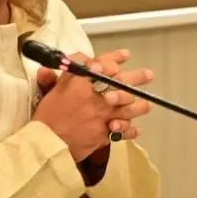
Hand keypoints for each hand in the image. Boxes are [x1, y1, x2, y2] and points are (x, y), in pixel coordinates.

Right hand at [32, 50, 154, 159]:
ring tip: (147, 104)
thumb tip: (69, 63)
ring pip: (129, 109)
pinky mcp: (105, 134)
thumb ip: (61, 76)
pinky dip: (130, 131)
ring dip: (140, 106)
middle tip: (149, 75)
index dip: (115, 58)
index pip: (102, 65)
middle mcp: (97, 98)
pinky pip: (123, 132)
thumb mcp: (52, 89)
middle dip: (137, 78)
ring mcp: (104, 117)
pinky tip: (136, 129)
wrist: (47, 142)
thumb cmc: (47, 115)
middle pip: (122, 84)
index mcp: (82, 83)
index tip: (125, 55)